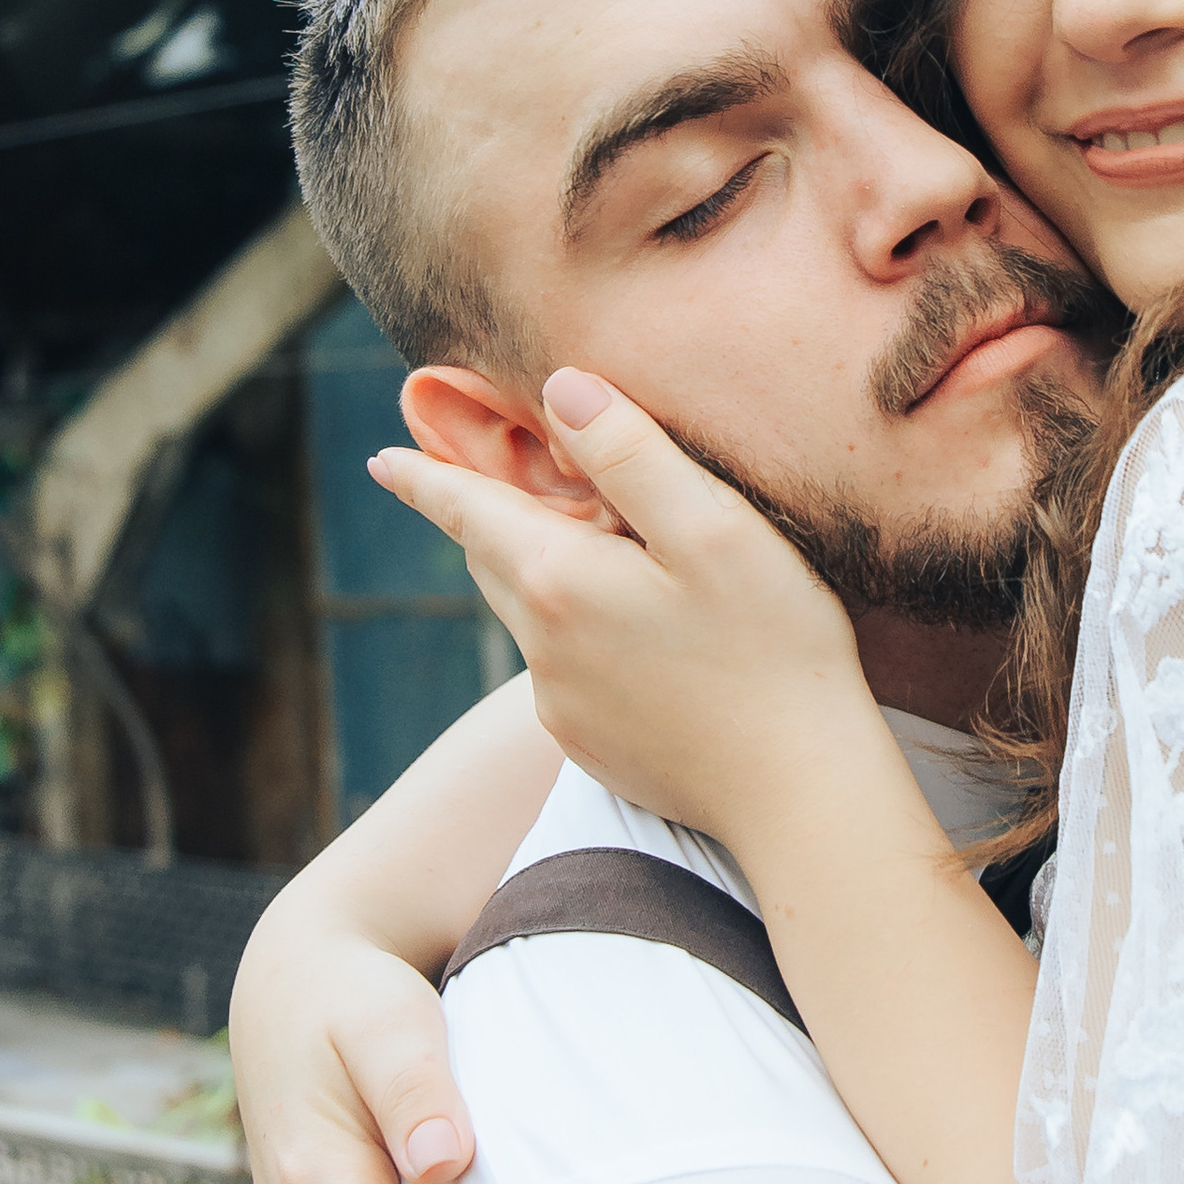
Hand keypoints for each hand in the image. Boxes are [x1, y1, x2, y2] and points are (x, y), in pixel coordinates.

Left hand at [370, 373, 870, 857]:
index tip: (382, 462)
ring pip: (532, 619)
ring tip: (601, 557)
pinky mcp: (594, 747)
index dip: (425, 479)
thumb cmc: (774, 650)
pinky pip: (566, 674)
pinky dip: (584, 639)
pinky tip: (648, 641)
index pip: (468, 512)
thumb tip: (562, 389)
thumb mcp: (714, 527)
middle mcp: (543, 647)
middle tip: (501, 489)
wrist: (801, 795)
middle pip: (494, 563)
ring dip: (548, 579)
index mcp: (560, 580)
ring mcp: (563, 707)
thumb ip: (632, 452)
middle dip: (491, 521)